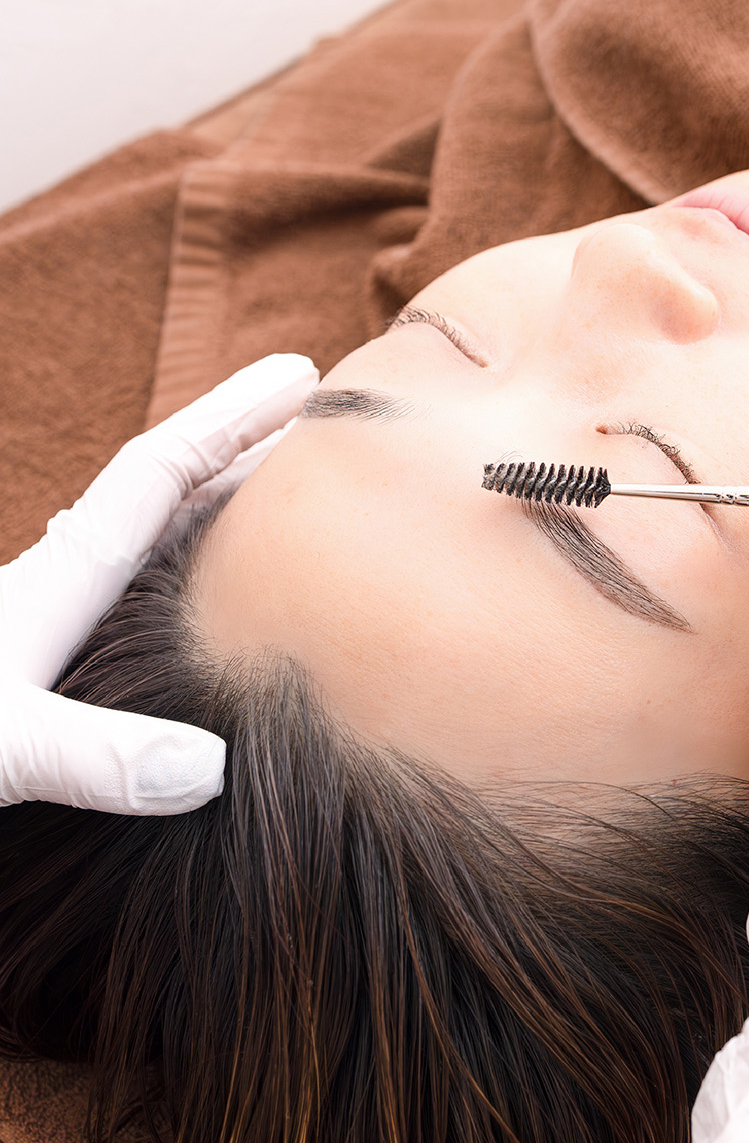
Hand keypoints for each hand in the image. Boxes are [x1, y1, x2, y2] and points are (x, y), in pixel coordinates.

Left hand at [0, 354, 317, 814]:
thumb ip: (92, 754)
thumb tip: (210, 765)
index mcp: (56, 582)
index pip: (159, 473)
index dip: (231, 420)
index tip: (299, 377)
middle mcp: (56, 592)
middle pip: (163, 492)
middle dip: (238, 448)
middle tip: (314, 421)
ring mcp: (48, 632)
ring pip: (150, 544)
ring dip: (215, 511)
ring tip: (282, 503)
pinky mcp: (41, 678)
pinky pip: (135, 603)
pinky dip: (187, 585)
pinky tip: (207, 617)